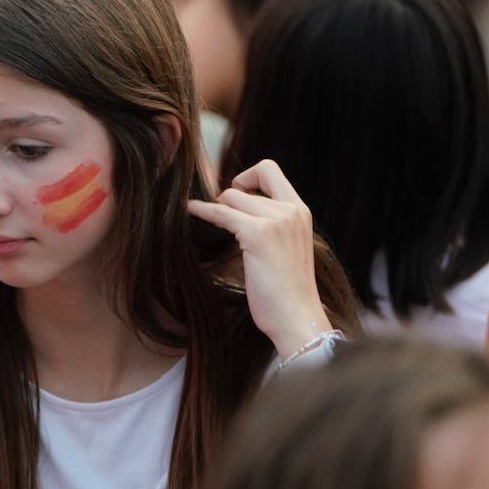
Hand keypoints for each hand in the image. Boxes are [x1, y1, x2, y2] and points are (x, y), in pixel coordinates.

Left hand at [186, 159, 330, 358]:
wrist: (296, 318)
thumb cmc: (286, 293)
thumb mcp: (286, 248)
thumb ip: (271, 226)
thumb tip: (236, 214)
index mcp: (300, 211)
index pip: (270, 170)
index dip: (246, 177)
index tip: (235, 198)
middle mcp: (292, 210)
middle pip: (243, 185)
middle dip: (226, 201)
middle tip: (217, 221)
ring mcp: (277, 220)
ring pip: (230, 197)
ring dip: (216, 210)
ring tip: (208, 226)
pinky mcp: (258, 235)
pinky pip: (221, 212)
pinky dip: (201, 210)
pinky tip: (188, 211)